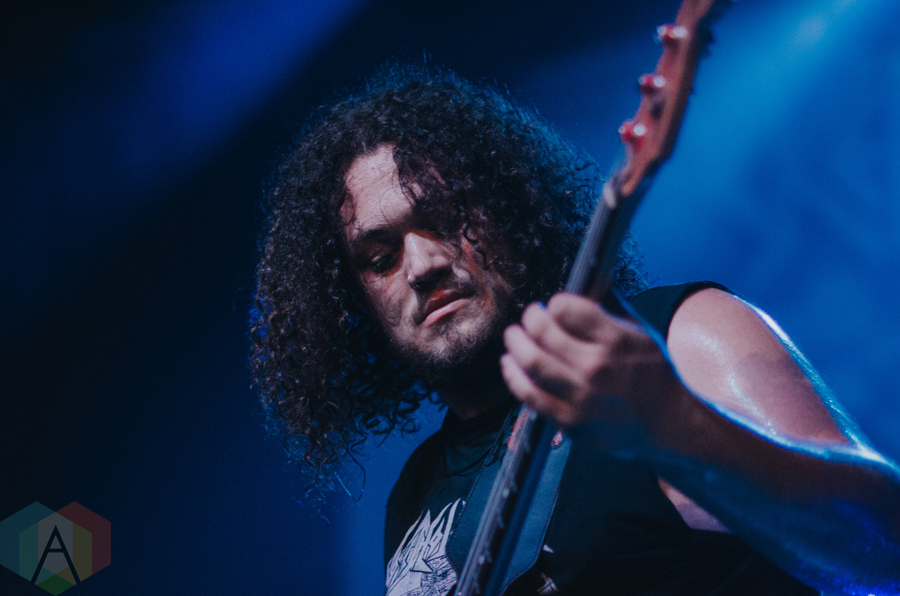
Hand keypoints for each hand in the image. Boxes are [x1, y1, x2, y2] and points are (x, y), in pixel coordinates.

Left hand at [500, 293, 677, 450]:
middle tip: (528, 317)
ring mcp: (582, 398)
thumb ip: (604, 318)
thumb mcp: (640, 336)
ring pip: (531, 363)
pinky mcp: (571, 422)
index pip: (566, 309)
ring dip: (516, 345)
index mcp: (617, 341)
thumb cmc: (655, 377)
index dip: (554, 304)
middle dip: (530, 319)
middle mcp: (598, 369)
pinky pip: (530, 396)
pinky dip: (514, 376)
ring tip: (513, 337)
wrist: (671, 426)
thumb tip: (569, 298)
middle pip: (543, 333)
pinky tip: (510, 365)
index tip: (552, 307)